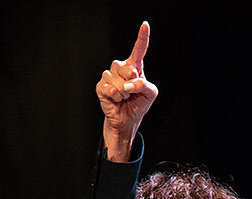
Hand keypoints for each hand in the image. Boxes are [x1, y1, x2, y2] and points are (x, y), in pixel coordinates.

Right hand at [96, 21, 157, 161]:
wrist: (127, 119)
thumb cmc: (139, 104)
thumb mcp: (150, 94)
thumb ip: (145, 85)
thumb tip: (130, 83)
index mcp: (135, 67)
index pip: (139, 50)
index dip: (142, 37)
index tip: (145, 25)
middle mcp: (121, 68)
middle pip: (128, 68)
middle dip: (133, 83)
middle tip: (132, 92)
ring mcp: (109, 76)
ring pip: (118, 81)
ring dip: (124, 93)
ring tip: (124, 97)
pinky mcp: (101, 86)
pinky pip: (110, 89)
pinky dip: (116, 97)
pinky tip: (116, 100)